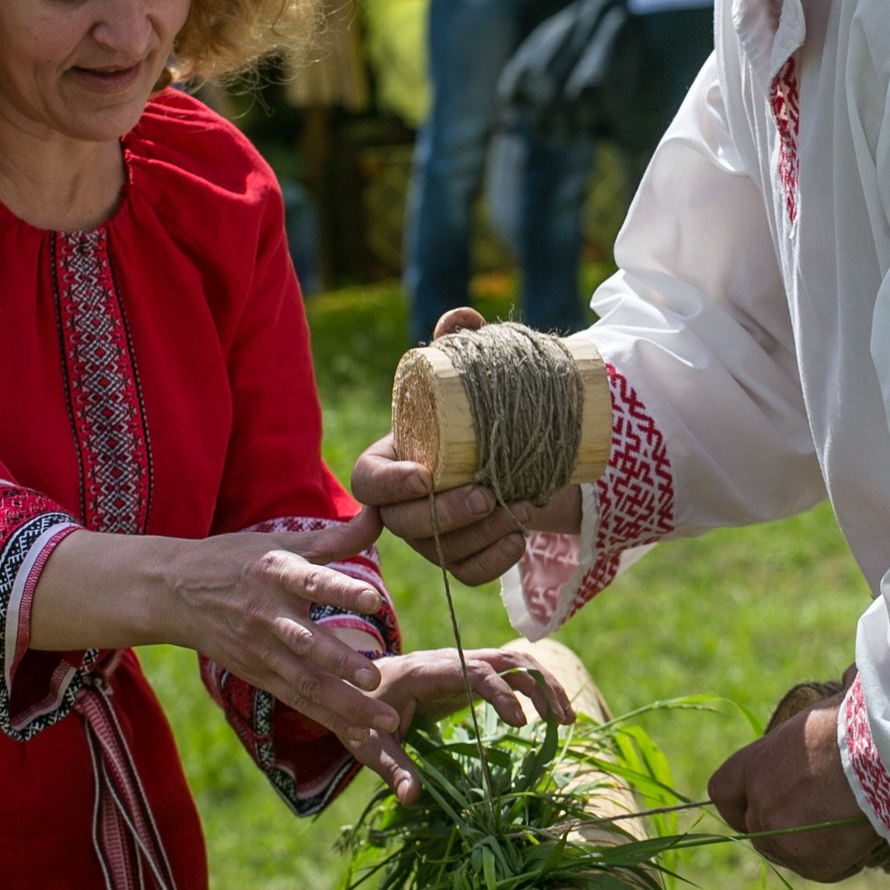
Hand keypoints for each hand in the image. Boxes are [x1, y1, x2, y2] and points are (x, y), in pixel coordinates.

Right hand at [28, 513, 398, 742]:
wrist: (174, 592)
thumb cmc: (238, 560)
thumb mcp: (281, 541)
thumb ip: (336, 536)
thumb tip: (380, 512)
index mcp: (275, 573)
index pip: (312, 582)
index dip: (342, 590)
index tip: (375, 599)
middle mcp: (268, 616)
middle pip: (307, 644)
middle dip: (342, 663)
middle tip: (377, 678)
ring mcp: (262, 651)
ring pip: (306, 683)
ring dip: (345, 704)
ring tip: (385, 721)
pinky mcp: (259, 675)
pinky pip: (298, 701)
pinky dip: (329, 718)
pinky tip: (361, 733)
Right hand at [350, 306, 583, 584]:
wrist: (521, 451)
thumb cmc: (480, 411)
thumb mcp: (472, 376)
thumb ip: (460, 345)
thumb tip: (461, 316)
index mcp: (389, 461)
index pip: (367, 481)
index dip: (390, 484)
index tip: (426, 475)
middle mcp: (401, 505)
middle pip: (405, 525)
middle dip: (448, 513)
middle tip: (489, 493)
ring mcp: (429, 537)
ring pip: (442, 552)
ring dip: (482, 534)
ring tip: (522, 506)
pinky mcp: (460, 557)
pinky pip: (469, 574)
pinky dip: (495, 560)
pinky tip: (520, 536)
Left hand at [356, 646, 577, 802]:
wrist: (347, 686)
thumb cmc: (357, 713)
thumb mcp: (369, 743)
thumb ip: (392, 768)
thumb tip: (413, 799)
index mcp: (424, 672)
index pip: (474, 671)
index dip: (502, 692)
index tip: (521, 722)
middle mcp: (448, 661)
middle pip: (505, 659)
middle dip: (539, 684)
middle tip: (563, 719)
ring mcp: (460, 665)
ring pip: (512, 662)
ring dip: (543, 683)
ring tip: (566, 718)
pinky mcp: (466, 676)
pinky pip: (506, 674)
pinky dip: (532, 687)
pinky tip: (549, 713)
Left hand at [706, 692, 883, 882]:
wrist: (885, 760)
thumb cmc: (857, 724)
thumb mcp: (827, 708)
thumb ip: (824, 713)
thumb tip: (853, 674)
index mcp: (754, 765)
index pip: (722, 792)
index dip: (739, 800)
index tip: (757, 801)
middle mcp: (761, 806)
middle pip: (757, 828)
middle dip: (782, 824)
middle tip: (816, 813)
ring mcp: (785, 839)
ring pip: (788, 852)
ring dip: (810, 843)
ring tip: (843, 821)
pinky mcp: (814, 864)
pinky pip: (822, 868)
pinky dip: (840, 859)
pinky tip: (860, 837)